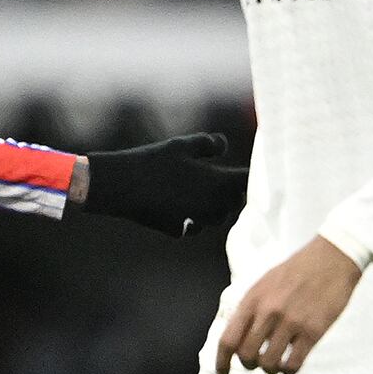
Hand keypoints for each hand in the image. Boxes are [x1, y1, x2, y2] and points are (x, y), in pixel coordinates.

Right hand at [82, 133, 247, 237]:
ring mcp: (195, 220)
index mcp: (218, 183)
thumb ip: (208, 144)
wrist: (118, 185)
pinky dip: (193, 221)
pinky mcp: (175, 229)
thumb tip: (224, 144)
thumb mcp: (182, 145)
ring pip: (215, 217)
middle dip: (233, 192)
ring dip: (215, 208)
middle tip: (232, 182)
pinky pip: (192, 227)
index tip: (254, 167)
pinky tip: (188, 214)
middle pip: (234, 202)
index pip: (246, 180)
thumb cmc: (152, 161)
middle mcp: (212, 205)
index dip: (251, 173)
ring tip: (212, 197)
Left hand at [214, 236, 362, 373]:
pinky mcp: (312, 332)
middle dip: (249, 365)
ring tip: (276, 364)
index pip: (228, 339)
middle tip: (256, 363)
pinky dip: (288, 371)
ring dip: (270, 370)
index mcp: (253, 300)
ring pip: (269, 363)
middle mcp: (268, 312)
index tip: (223, 373)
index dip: (221, 361)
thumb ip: (250, 307)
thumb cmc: (298, 270)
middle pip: (246, 355)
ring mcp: (291, 323)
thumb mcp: (264, 283)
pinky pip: (293, 364)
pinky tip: (290, 365)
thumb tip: (239, 333)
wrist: (332, 259)